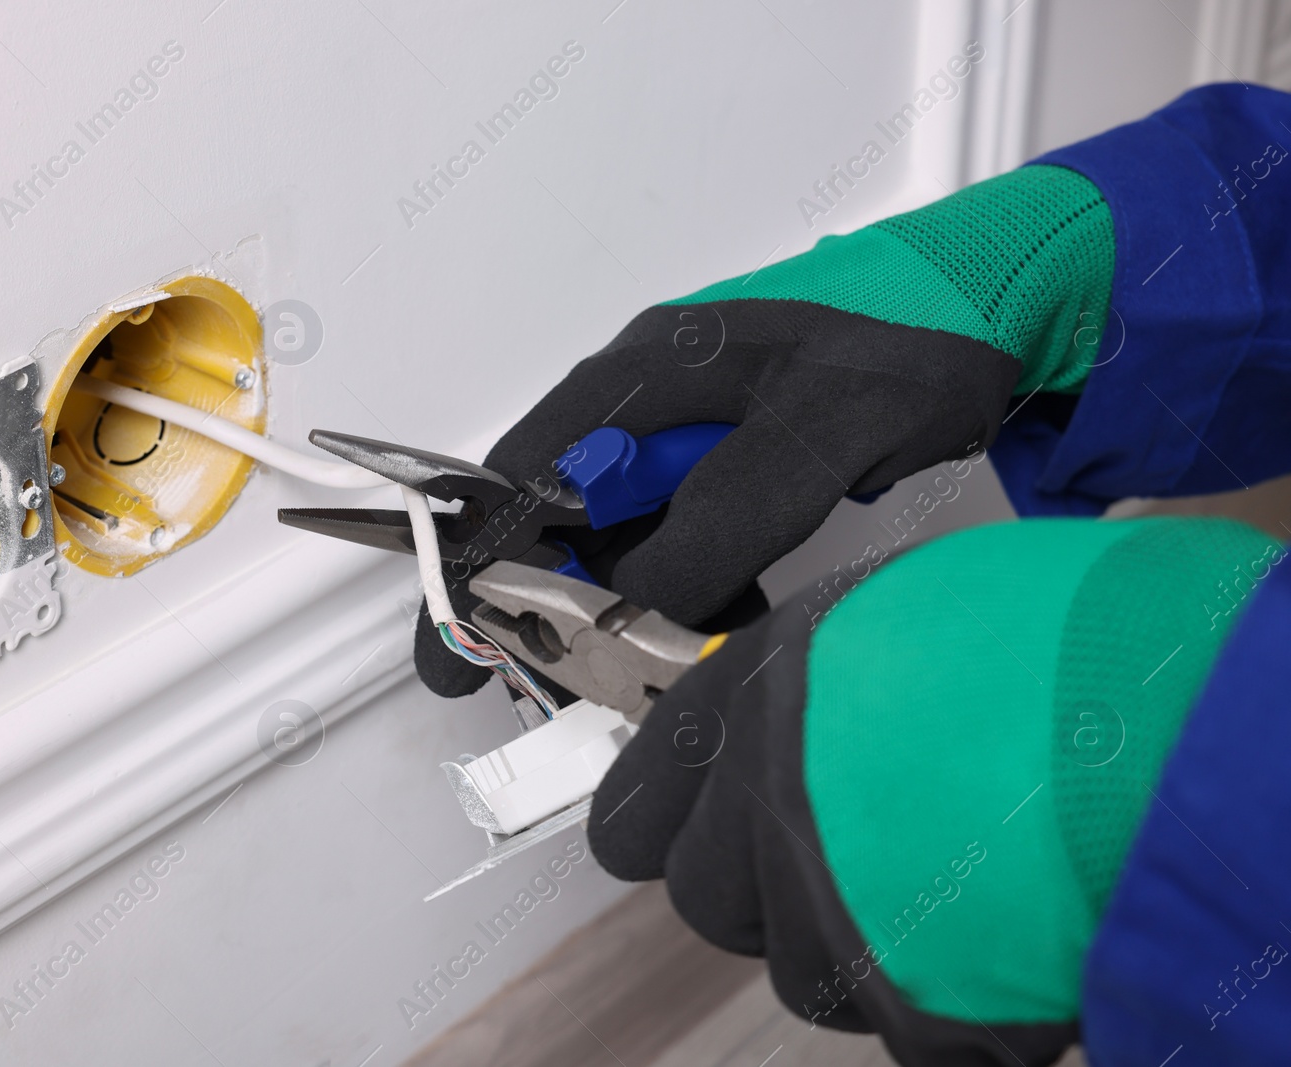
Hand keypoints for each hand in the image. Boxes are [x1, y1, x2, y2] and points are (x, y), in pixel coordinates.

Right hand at [415, 163, 1114, 697]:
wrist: (1003, 301)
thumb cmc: (912, 346)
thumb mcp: (819, 431)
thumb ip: (725, 515)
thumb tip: (640, 602)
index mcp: (639, 380)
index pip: (518, 481)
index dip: (477, 569)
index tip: (461, 655)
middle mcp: (645, 405)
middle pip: (561, 520)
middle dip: (562, 604)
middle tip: (587, 681)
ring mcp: (689, 431)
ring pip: (623, 535)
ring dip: (636, 602)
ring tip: (676, 654)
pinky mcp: (733, 457)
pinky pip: (681, 534)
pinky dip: (693, 585)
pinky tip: (737, 612)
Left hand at [588, 516, 1275, 1065]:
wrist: (1154, 717)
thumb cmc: (1047, 635)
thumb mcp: (899, 612)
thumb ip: (821, 684)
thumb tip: (807, 717)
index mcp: (747, 707)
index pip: (631, 813)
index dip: (667, 823)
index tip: (694, 825)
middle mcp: (760, 816)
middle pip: (710, 901)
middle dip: (767, 885)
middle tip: (859, 844)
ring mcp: (825, 919)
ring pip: (803, 972)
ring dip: (861, 943)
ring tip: (961, 873)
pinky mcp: (907, 1009)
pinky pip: (903, 1029)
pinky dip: (949, 1005)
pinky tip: (1007, 935)